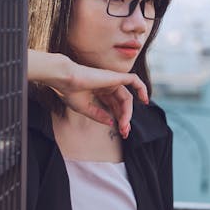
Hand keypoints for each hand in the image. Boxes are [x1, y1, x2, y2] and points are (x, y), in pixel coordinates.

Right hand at [27, 50, 148, 137]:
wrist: (64, 79)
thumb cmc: (69, 91)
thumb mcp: (84, 108)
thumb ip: (98, 115)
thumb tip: (112, 123)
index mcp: (98, 91)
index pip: (114, 105)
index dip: (119, 118)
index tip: (121, 131)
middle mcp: (106, 85)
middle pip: (122, 103)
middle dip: (124, 118)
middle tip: (124, 132)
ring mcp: (112, 80)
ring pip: (127, 98)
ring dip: (128, 113)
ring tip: (125, 126)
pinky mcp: (115, 77)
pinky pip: (134, 81)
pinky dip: (142, 88)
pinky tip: (145, 100)